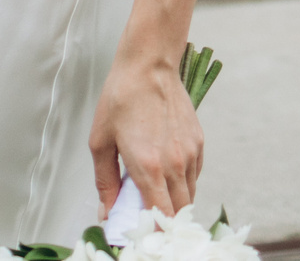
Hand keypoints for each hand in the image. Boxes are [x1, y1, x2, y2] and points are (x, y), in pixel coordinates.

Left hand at [90, 55, 201, 222]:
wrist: (149, 65)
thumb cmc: (121, 99)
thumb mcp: (101, 141)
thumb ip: (105, 182)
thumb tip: (108, 212)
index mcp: (148, 167)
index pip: (160, 217)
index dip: (154, 232)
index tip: (142, 234)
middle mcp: (175, 164)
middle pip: (179, 212)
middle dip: (165, 222)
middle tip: (146, 220)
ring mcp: (190, 153)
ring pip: (189, 195)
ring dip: (174, 203)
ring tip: (154, 196)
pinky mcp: (199, 142)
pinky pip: (194, 176)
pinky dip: (183, 183)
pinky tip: (167, 174)